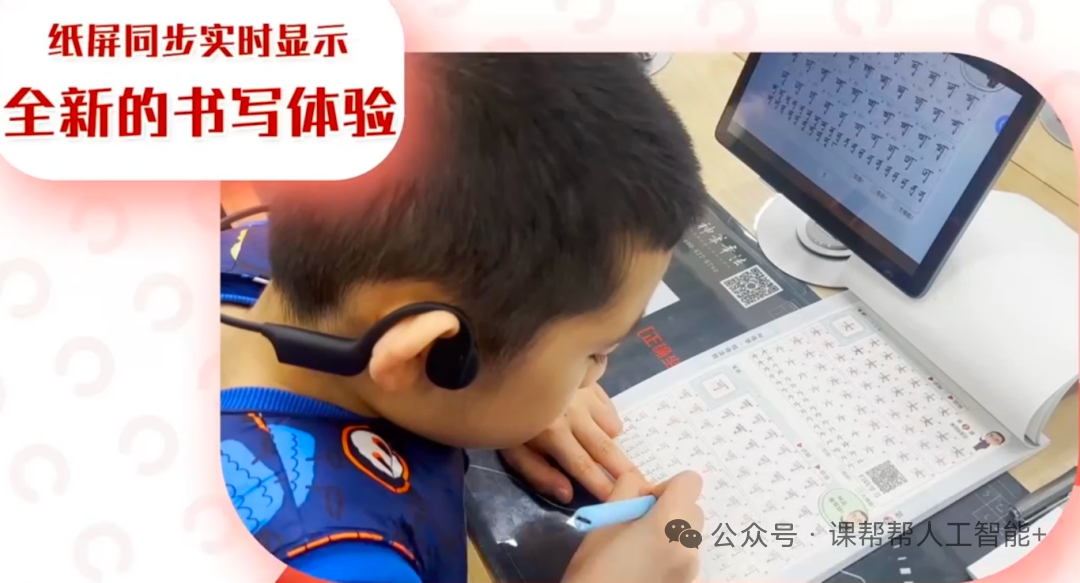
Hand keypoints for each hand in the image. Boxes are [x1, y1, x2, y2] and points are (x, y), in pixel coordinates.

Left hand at [500, 383, 637, 502]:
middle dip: (621, 469)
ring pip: (610, 426)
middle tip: (640, 484)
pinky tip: (602, 426)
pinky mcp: (588, 380)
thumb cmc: (505, 416)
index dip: (600, 484)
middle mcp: (573, 414)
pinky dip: (609, 419)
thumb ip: (538, 472)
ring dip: (614, 444)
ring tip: (618, 459)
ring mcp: (583, 394)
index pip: (582, 465)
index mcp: (552, 432)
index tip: (616, 499)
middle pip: (603, 447)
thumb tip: (566, 494)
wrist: (504, 368)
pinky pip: (608, 405)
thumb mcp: (511, 448)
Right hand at [563, 471, 704, 582]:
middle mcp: (689, 546)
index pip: (691, 482)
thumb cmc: (595, 569)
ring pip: (689, 536)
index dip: (667, 486)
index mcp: (669, 524)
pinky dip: (671, 556)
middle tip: (638, 526)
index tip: (644, 503)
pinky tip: (645, 569)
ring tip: (639, 552)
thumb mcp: (602, 522)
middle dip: (670, 510)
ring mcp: (692, 570)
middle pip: (693, 510)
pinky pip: (685, 559)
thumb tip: (641, 484)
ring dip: (670, 534)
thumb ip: (626, 491)